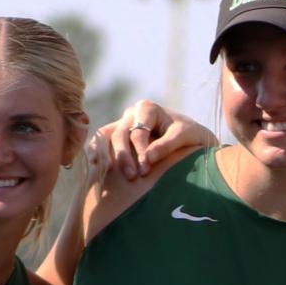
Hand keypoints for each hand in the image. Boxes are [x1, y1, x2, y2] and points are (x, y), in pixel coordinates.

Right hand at [86, 101, 213, 181]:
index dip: (140, 151)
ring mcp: (123, 124)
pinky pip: (102, 142)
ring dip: (105, 154)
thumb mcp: (183, 136)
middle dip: (124, 156)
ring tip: (107, 172)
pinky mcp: (119, 136)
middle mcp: (131, 114)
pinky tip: (94, 165)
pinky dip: (97, 152)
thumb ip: (166, 145)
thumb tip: (147, 159)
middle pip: (119, 134)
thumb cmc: (189, 134)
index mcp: (146, 108)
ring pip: (106, 136)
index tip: (145, 170)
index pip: (138, 131)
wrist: (191, 137)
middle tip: (132, 177)